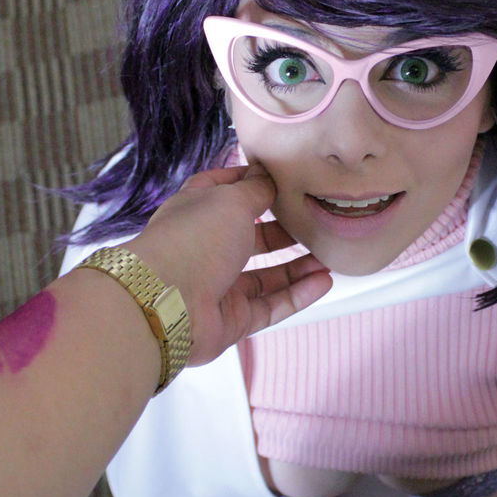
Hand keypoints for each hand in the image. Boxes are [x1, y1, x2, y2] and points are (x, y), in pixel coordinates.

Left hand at [130, 164, 331, 363]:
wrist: (169, 302)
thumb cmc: (193, 241)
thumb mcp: (230, 200)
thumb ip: (255, 190)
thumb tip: (268, 178)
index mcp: (195, 213)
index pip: (220, 191)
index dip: (246, 183)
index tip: (277, 179)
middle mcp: (205, 249)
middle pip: (249, 238)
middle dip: (282, 232)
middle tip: (313, 224)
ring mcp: (218, 286)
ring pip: (265, 276)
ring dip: (297, 267)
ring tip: (327, 257)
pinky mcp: (231, 319)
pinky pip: (270, 306)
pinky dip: (297, 295)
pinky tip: (322, 282)